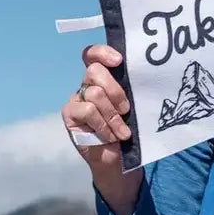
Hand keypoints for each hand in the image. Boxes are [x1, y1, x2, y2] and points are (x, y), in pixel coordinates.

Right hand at [61, 45, 141, 214]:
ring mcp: (76, 99)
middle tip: (127, 109)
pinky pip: (87, 110)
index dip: (103, 52)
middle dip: (115, 90)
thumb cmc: (128, 131)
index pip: (94, 54)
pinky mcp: (70, 114)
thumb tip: (143, 76)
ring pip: (94, 93)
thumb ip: (130, 91)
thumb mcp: (133, 108)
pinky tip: (109, 136)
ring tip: (122, 132)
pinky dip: (102, 125)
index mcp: (103, 78)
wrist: (118, 161)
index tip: (119, 61)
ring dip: (112, 116)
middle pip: (94, 71)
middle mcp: (87, 84)